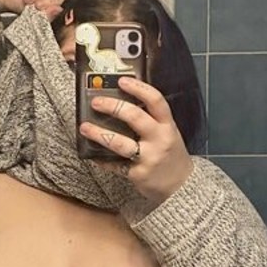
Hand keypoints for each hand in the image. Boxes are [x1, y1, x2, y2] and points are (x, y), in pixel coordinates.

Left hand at [80, 75, 193, 204]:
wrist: (181, 185)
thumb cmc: (170, 154)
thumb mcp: (168, 133)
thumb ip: (151, 119)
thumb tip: (123, 101)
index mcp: (168, 125)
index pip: (156, 101)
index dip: (138, 88)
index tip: (122, 81)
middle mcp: (160, 139)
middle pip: (135, 117)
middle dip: (112, 107)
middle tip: (96, 102)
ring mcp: (149, 158)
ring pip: (120, 143)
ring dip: (99, 134)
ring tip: (84, 127)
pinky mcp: (138, 174)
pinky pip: (115, 164)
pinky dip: (102, 159)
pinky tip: (92, 153)